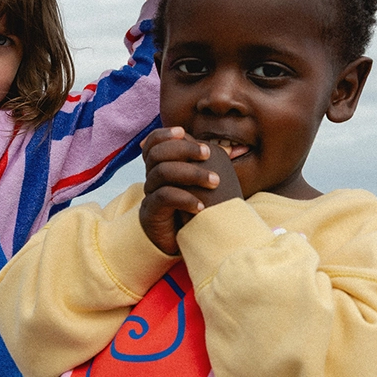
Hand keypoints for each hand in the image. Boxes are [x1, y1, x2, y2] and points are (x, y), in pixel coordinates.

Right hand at [139, 128, 242, 253]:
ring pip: (162, 172)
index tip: (184, 133)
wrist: (187, 243)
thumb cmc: (198, 211)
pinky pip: (164, 196)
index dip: (164, 134)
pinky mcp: (151, 213)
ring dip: (191, 173)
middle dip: (183, 149)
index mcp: (162, 167)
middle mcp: (152, 178)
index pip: (153, 143)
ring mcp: (150, 195)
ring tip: (214, 182)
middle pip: (157, 153)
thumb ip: (204, 167)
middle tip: (208, 155)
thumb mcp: (202, 186)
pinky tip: (202, 206)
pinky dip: (185, 198)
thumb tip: (226, 148)